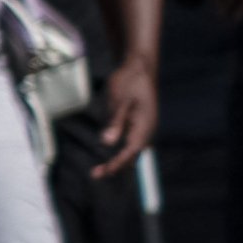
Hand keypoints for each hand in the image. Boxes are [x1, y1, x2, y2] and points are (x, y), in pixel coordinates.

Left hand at [84, 49, 161, 176]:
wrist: (139, 68)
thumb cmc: (130, 82)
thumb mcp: (120, 101)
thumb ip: (115, 122)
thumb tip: (107, 142)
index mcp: (145, 125)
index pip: (131, 151)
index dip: (117, 163)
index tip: (105, 172)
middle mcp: (147, 130)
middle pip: (132, 155)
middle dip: (115, 166)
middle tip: (95, 175)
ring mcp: (144, 128)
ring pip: (132, 150)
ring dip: (118, 162)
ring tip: (100, 171)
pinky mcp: (138, 124)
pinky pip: (130, 143)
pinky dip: (121, 153)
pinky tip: (110, 158)